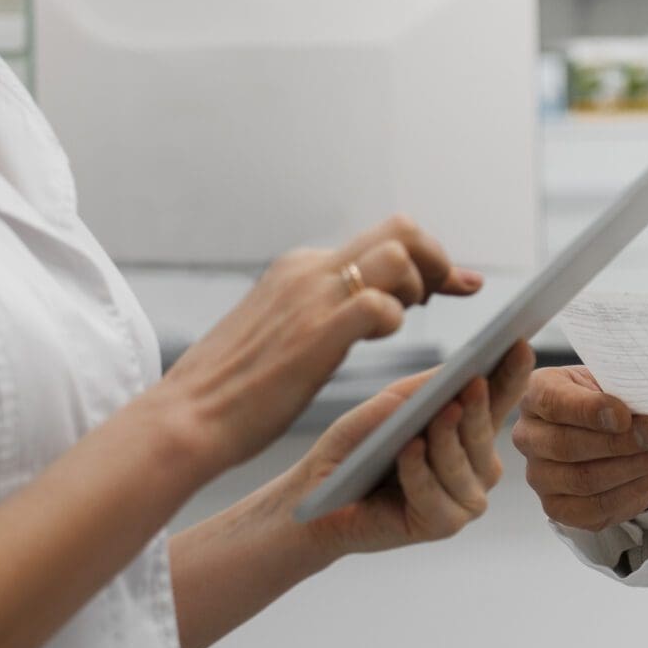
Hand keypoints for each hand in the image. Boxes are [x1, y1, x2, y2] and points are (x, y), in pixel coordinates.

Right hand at [151, 215, 481, 473]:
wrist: (187, 418)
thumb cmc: (234, 390)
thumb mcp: (279, 330)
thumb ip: (319, 310)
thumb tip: (365, 309)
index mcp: (300, 267)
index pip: (382, 239)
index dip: (429, 259)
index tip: (459, 283)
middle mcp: (309, 269)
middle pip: (401, 229)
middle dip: (438, 259)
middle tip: (450, 296)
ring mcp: (312, 297)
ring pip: (399, 253)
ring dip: (420, 286)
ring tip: (408, 324)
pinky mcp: (316, 333)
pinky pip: (380, 304)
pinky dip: (395, 321)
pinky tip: (380, 343)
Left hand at [285, 343, 533, 558]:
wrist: (318, 494)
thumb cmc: (355, 447)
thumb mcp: (385, 407)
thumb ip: (416, 393)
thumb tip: (445, 384)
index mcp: (468, 430)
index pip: (497, 400)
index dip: (511, 374)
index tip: (521, 344)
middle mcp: (476, 466)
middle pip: (484, 434)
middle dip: (478, 408)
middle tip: (474, 382)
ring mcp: (464, 498)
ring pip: (463, 466)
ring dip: (448, 440)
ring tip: (441, 414)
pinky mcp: (441, 525)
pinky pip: (435, 496)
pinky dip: (420, 471)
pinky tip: (410, 450)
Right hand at [510, 366, 647, 529]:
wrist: (613, 433)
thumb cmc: (609, 400)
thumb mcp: (615, 383)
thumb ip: (624, 392)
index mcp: (536, 393)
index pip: (552, 402)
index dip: (589, 410)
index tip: (624, 416)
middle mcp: (528, 435)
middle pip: (565, 445)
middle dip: (619, 442)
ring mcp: (539, 475)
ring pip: (582, 479)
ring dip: (631, 467)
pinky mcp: (557, 507)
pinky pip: (593, 507)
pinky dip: (630, 491)